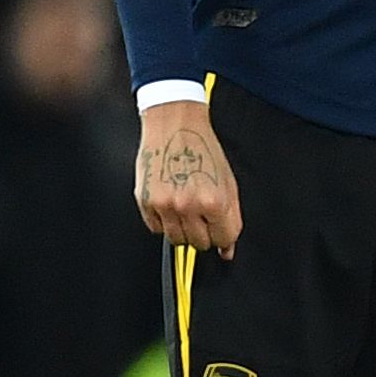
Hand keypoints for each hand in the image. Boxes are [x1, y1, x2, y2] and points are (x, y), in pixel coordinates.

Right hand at [134, 99, 241, 253]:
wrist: (174, 126)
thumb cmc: (203, 149)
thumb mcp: (228, 182)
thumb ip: (231, 217)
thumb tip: (227, 250)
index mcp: (214, 201)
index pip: (223, 239)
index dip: (224, 236)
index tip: (220, 229)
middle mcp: (188, 205)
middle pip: (199, 243)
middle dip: (204, 233)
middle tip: (202, 214)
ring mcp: (164, 205)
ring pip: (177, 240)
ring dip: (184, 230)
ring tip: (186, 208)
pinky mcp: (144, 202)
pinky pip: (155, 228)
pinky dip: (164, 222)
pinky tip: (170, 202)